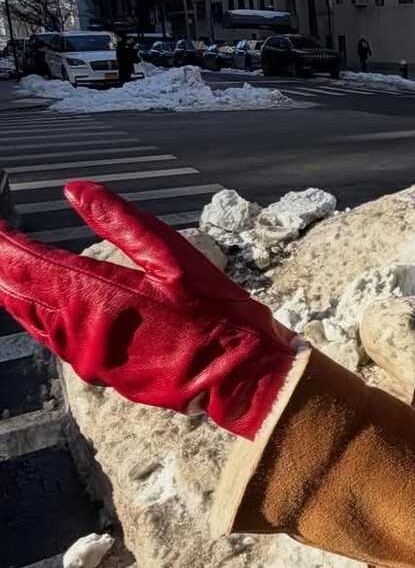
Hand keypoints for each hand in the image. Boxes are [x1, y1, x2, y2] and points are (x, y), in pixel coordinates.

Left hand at [0, 181, 296, 438]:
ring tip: (1, 263)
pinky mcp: (99, 371)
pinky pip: (52, 337)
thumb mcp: (174, 257)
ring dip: (10, 289)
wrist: (238, 378)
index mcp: (94, 297)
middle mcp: (78, 332)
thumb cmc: (215, 314)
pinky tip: (34, 300)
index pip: (24, 263)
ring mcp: (86, 356)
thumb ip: (119, 221)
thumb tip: (73, 190)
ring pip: (29, 318)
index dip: (1, 242)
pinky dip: (35, 312)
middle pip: (14, 292)